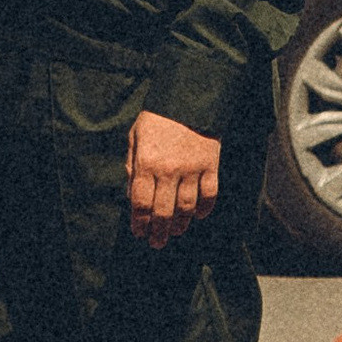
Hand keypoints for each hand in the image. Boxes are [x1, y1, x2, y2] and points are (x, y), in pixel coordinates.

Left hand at [127, 109, 220, 247]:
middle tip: (156, 242)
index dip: (139, 222)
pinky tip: (198, 215)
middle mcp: (168, 170)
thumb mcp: (135, 138)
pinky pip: (209, 194)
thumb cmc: (157, 120)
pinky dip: (204, 209)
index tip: (139, 232)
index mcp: (146, 163)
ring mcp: (191, 169)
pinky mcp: (210, 166)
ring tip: (175, 231)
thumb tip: (131, 195)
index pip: (140, 202)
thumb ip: (132, 166)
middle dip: (158, 231)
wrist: (188, 99)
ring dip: (180, 224)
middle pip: (163, 211)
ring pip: (186, 207)